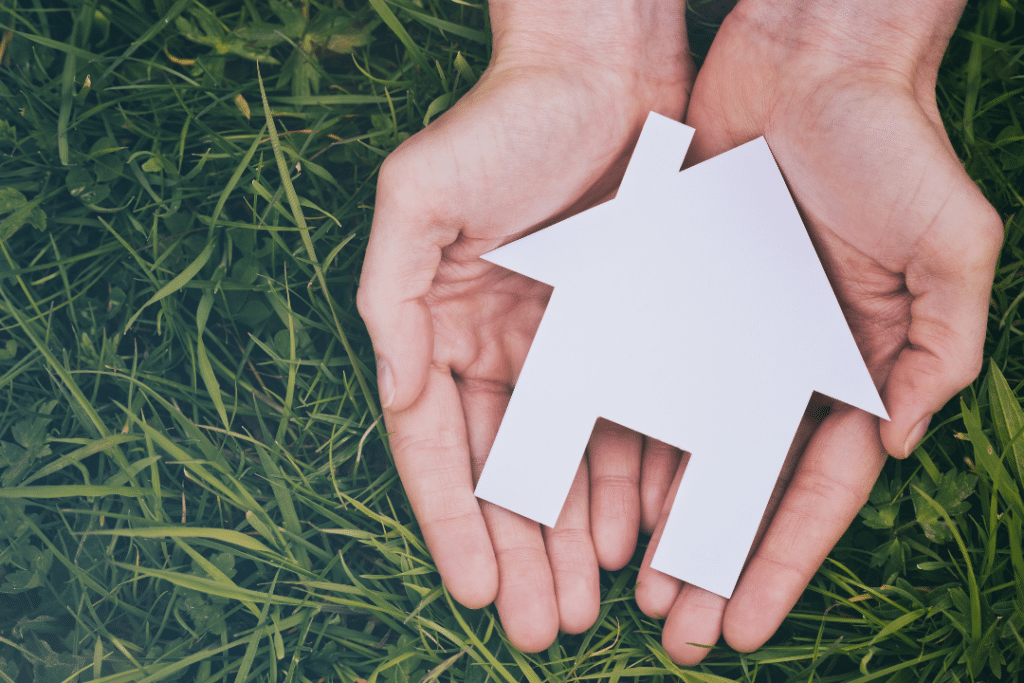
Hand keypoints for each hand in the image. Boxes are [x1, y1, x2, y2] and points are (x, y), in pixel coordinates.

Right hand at [357, 0, 691, 651]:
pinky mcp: (625, 333)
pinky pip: (626, 421)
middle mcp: (498, 347)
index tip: (476, 590)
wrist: (602, 70)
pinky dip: (628, 481)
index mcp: (441, 327)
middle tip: (540, 628)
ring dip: (572, 536)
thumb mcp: (417, 200)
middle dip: (520, 553)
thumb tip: (395, 395)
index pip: (439, 445)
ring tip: (587, 604)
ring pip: (567, 462)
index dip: (453, 521)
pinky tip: (635, 537)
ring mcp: (565, 345)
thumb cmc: (500, 125)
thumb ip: (392, 300)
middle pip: (505, 473)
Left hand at [634, 0, 1002, 663]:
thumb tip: (893, 440)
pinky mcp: (674, 299)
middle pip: (744, 489)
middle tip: (678, 630)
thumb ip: (938, 346)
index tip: (745, 624)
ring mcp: (727, 338)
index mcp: (852, 366)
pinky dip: (627, 443)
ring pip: (687, 450)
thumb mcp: (947, 245)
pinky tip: (602, 496)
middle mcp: (785, 364)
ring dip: (664, 522)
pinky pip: (644, 383)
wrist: (810, 63)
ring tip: (634, 586)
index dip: (780, 561)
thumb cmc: (890, 146)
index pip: (814, 489)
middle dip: (715, 564)